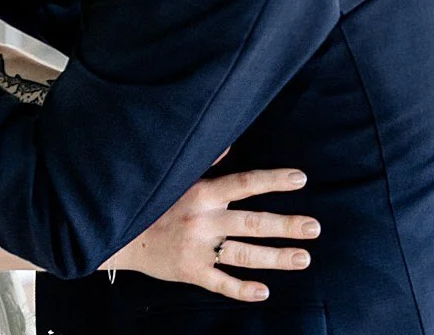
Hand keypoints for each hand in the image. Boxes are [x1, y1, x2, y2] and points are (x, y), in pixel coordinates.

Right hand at [101, 165, 318, 302]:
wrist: (118, 234)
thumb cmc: (152, 201)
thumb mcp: (175, 177)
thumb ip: (205, 162)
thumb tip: (229, 143)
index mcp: (201, 193)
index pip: (244, 183)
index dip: (273, 181)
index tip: (300, 178)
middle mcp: (203, 220)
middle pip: (252, 223)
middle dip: (286, 225)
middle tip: (314, 227)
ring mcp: (198, 248)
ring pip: (244, 254)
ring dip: (276, 257)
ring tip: (304, 258)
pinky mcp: (191, 271)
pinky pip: (221, 283)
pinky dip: (242, 289)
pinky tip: (264, 291)